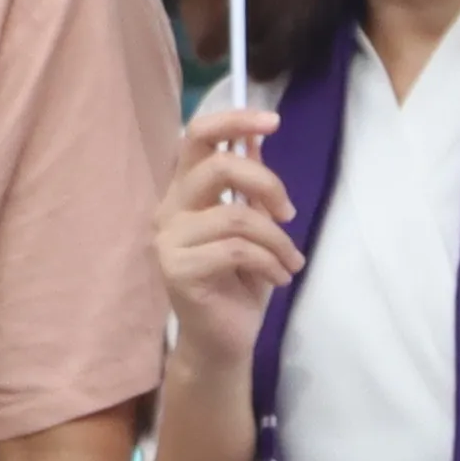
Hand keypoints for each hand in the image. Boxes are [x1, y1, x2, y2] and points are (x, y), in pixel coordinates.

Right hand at [154, 101, 299, 390]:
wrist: (223, 340)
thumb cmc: (238, 283)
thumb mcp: (253, 227)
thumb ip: (249, 186)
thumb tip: (257, 135)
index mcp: (184, 193)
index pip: (196, 138)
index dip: (233, 120)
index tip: (273, 121)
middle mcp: (169, 210)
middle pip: (218, 166)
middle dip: (267, 182)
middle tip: (289, 212)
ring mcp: (169, 241)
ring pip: (236, 215)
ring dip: (278, 240)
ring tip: (290, 262)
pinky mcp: (177, 269)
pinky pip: (237, 250)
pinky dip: (270, 263)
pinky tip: (280, 278)